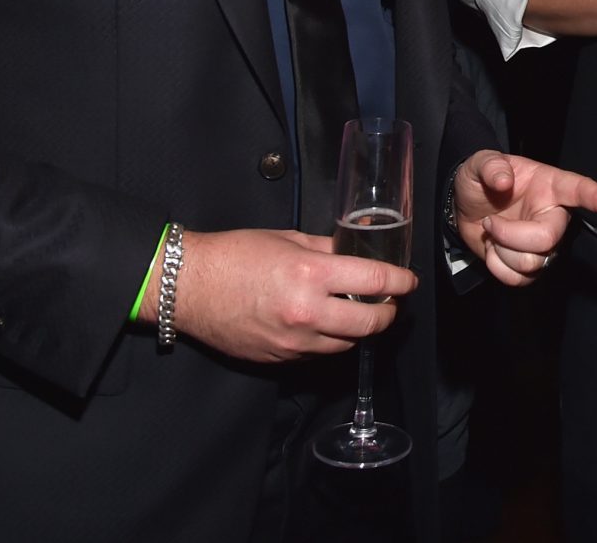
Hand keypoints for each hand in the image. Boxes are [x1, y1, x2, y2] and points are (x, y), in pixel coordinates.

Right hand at [145, 227, 415, 362]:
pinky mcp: (280, 358)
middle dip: (389, 312)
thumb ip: (326, 249)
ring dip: (361, 329)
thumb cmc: (233, 255)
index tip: (408, 280)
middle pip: (371, 323)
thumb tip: (356, 251)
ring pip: (348, 344)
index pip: (375, 281)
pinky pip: (319, 353)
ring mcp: (294, 341)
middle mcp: (307, 313)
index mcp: (311, 275)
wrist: (188, 287)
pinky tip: (327, 323)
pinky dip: (331, 340)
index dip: (400, 280)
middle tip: (390, 301)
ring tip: (359, 311)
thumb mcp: (287, 239)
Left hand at [452, 150, 596, 285]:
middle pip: (548, 239)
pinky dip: (497, 267)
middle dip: (511, 236)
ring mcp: (544, 243)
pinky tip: (494, 250)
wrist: (464, 207)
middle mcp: (553, 215)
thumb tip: (503, 180)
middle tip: (490, 223)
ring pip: (533, 263)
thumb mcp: (478, 163)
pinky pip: (519, 280)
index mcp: (549, 186)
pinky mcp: (532, 265)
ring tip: (492, 233)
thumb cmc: (480, 181)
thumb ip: (491, 166)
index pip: (580, 190)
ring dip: (501, 251)